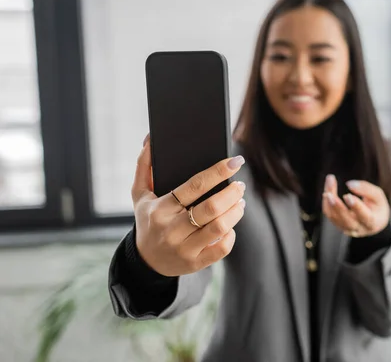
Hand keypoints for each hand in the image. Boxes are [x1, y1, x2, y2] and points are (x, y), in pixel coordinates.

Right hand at [132, 135, 245, 276]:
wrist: (145, 261)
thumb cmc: (148, 220)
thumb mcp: (139, 194)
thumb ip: (144, 165)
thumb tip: (151, 139)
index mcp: (160, 208)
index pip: (194, 186)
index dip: (218, 172)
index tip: (235, 162)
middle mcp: (171, 229)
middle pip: (211, 207)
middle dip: (232, 192)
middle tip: (240, 185)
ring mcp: (183, 248)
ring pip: (219, 227)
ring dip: (236, 211)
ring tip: (240, 201)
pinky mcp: (195, 263)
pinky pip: (221, 248)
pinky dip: (231, 234)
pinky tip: (230, 225)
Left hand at [322, 174, 389, 237]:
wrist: (373, 221)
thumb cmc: (377, 206)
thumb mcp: (378, 196)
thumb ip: (366, 189)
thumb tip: (349, 184)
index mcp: (372, 222)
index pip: (364, 216)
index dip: (356, 207)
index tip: (347, 196)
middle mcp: (359, 229)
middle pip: (346, 220)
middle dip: (337, 207)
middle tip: (329, 194)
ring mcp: (347, 229)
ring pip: (334, 216)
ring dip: (329, 200)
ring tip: (330, 181)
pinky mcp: (338, 225)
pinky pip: (329, 214)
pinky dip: (326, 201)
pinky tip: (328, 189)